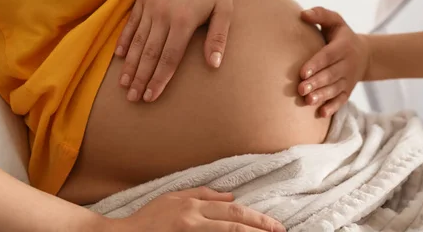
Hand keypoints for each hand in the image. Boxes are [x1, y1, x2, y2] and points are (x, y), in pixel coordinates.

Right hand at [106, 187, 284, 231]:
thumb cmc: (148, 217)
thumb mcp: (174, 197)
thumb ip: (203, 194)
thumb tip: (231, 196)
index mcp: (193, 205)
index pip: (233, 211)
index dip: (257, 218)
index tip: (274, 226)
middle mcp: (193, 220)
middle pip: (235, 224)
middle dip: (261, 229)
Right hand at [115, 0, 233, 101]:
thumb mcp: (225, 11)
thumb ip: (218, 39)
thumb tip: (214, 65)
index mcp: (184, 21)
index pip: (169, 58)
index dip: (159, 80)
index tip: (151, 97)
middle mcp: (164, 13)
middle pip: (149, 54)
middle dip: (140, 78)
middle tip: (133, 99)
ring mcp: (151, 4)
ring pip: (137, 41)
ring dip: (130, 64)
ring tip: (124, 84)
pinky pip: (131, 22)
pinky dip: (125, 40)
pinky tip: (120, 56)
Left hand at [298, 7, 370, 117]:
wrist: (364, 54)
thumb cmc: (341, 36)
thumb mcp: (335, 21)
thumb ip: (320, 14)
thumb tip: (303, 14)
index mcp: (342, 46)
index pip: (328, 56)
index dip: (316, 64)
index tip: (302, 72)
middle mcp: (347, 64)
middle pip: (330, 75)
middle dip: (316, 82)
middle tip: (300, 89)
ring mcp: (348, 79)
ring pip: (335, 89)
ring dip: (322, 96)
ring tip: (308, 101)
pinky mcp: (348, 90)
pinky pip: (342, 100)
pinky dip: (333, 107)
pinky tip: (321, 113)